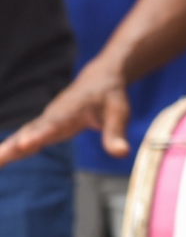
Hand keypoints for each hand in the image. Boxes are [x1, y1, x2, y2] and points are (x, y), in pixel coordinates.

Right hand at [0, 58, 131, 167]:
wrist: (100, 77)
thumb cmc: (110, 94)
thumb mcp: (119, 112)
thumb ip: (116, 133)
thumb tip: (122, 154)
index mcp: (71, 110)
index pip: (54, 125)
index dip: (40, 135)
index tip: (25, 144)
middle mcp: (54, 114)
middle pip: (32, 132)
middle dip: (14, 146)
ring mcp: (47, 119)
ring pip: (24, 134)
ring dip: (8, 148)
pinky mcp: (44, 124)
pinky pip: (26, 136)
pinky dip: (12, 147)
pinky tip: (1, 159)